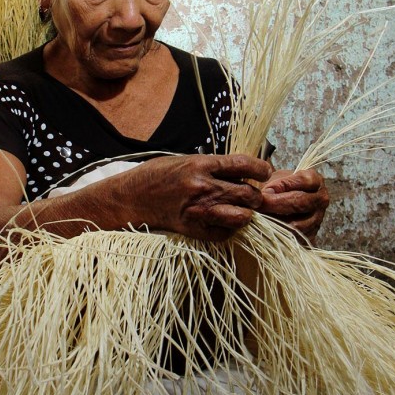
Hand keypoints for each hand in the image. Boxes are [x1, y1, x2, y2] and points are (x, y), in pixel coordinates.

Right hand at [123, 153, 271, 240]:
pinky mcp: (193, 229)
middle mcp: (202, 187)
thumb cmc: (156, 176)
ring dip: (247, 214)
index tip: (265, 172)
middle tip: (255, 196)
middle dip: (257, 196)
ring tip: (244, 210)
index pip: (243, 164)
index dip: (261, 169)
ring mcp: (198, 210)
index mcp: (200, 165)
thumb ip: (212, 166)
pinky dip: (230, 229)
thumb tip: (240, 172)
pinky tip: (225, 222)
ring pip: (241, 216)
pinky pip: (224, 233)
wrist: (130, 198)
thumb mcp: (184, 161)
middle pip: (248, 193)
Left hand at [258, 168, 328, 241]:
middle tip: (258, 205)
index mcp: (316, 181)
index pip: (303, 181)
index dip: (282, 185)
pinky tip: (265, 229)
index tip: (265, 190)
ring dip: (276, 222)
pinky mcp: (311, 236)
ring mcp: (318, 219)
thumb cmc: (279, 187)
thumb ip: (272, 184)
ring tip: (259, 217)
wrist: (283, 201)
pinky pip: (295, 238)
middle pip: (300, 203)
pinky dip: (278, 235)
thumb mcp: (276, 178)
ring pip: (297, 224)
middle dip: (276, 204)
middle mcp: (321, 200)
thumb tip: (265, 196)